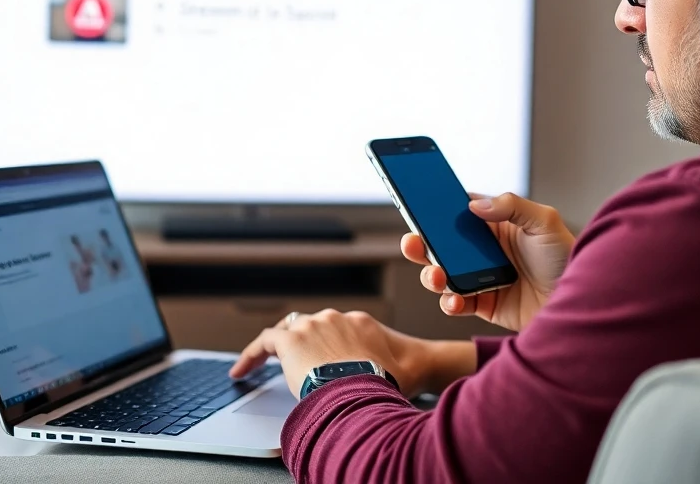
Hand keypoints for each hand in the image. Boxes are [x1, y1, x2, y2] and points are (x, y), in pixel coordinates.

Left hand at [228, 309, 474, 398]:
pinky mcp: (292, 338)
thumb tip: (457, 363)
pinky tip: (241, 372)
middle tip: (299, 369)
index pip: (339, 330)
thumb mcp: (411, 371)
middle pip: (313, 328)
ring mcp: (313, 325)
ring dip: (280, 353)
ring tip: (265, 369)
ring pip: (289, 334)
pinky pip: (265, 342)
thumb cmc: (394, 382)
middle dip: (306, 348)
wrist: (373, 382)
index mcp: (362, 323)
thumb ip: (425, 365)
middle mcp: (337, 317)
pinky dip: (252, 355)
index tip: (326, 361)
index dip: (330, 347)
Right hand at [401, 192, 573, 331]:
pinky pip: (455, 303)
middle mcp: (483, 252)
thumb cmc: (568, 259)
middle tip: (412, 242)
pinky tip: (454, 300)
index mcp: (495, 226)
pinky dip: (449, 302)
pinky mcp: (483, 306)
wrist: (582, 304)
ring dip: (431, 274)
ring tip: (436, 276)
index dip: (435, 209)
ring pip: (441, 275)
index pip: (457, 213)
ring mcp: (480, 279)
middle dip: (421, 243)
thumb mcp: (545, 222)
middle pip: (440, 245)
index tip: (415, 204)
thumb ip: (512, 206)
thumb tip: (475, 206)